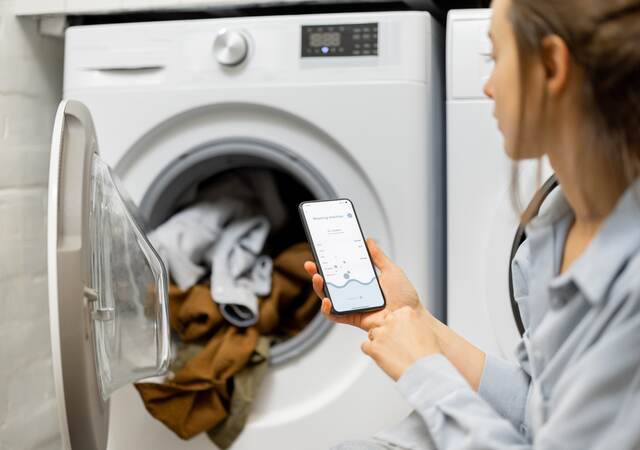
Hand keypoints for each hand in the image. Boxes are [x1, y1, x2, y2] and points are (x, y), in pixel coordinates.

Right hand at [303, 238, 421, 330]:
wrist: (408, 318)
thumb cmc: (404, 298)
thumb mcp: (391, 270)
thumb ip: (378, 257)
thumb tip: (369, 241)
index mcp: (363, 281)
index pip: (342, 270)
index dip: (330, 262)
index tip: (321, 253)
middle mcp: (355, 293)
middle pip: (330, 283)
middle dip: (318, 273)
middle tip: (311, 264)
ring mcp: (351, 306)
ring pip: (328, 297)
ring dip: (319, 287)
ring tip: (318, 278)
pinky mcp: (350, 318)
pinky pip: (333, 315)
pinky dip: (326, 308)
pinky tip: (327, 299)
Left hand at [362, 306, 440, 380]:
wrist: (426, 372)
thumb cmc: (428, 355)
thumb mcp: (425, 330)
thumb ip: (412, 324)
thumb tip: (407, 326)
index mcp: (406, 314)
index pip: (394, 315)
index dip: (397, 326)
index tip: (401, 334)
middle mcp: (392, 321)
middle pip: (382, 323)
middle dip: (386, 333)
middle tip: (395, 345)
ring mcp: (381, 334)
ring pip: (372, 334)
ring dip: (379, 343)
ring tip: (391, 354)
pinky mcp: (374, 347)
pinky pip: (365, 346)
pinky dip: (371, 352)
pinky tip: (382, 358)